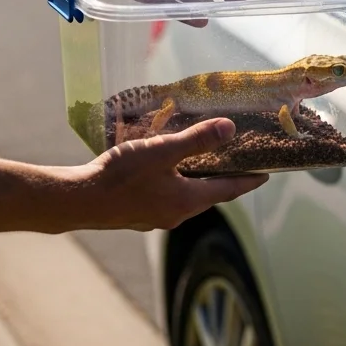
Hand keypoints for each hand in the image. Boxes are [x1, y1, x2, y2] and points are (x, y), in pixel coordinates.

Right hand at [60, 119, 266, 231]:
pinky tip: (166, 170)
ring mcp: (156, 217)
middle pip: (210, 195)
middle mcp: (176, 214)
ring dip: (199, 181)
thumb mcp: (162, 151)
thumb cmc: (121, 176)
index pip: (229, 190)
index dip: (249, 180)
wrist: (80, 200)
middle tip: (238, 162)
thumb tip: (230, 128)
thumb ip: (197, 140)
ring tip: (204, 162)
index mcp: (188, 201)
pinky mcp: (138, 214)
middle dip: (225, 180)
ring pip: (187, 197)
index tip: (266, 174)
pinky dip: (177, 183)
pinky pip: (167, 197)